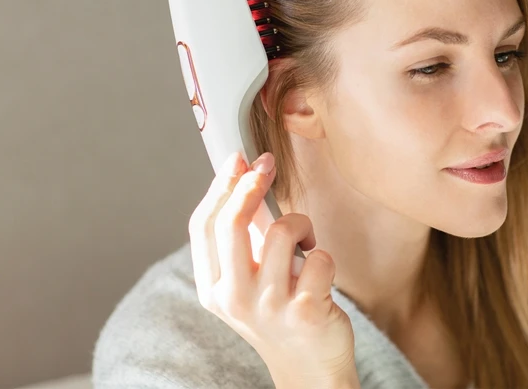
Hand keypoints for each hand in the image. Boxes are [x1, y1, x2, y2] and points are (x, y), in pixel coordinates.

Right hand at [188, 151, 359, 388]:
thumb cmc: (280, 313)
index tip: (239, 160)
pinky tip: (321, 276)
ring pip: (281, 232)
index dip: (221, 186)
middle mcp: (233, 299)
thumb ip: (245, 232)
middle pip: (232, 222)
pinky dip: (324, 257)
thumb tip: (243, 174)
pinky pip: (318, 256)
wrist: (309, 369)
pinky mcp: (305, 310)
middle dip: (251, 184)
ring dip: (301, 227)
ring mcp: (268, 306)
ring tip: (305, 244)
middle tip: (268, 166)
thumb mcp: (250, 277)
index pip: (203, 226)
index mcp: (212, 289)